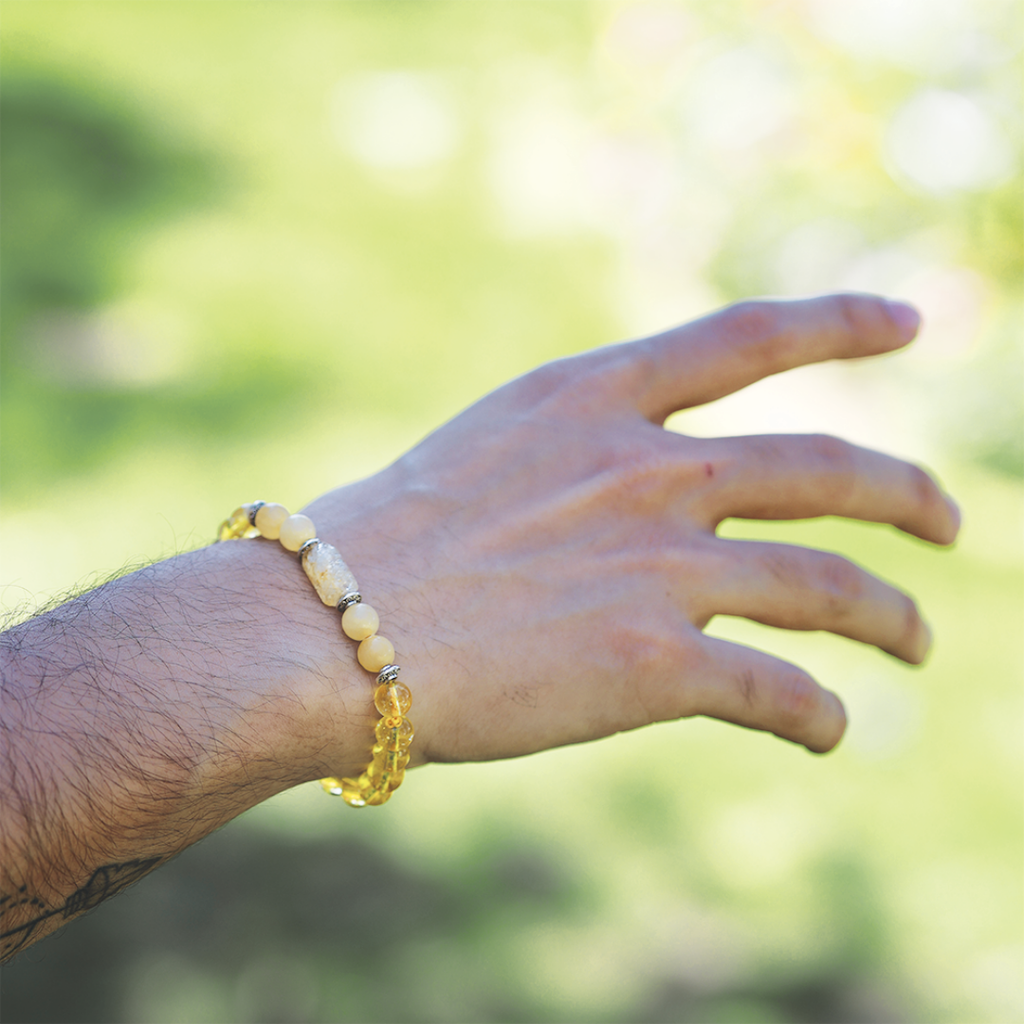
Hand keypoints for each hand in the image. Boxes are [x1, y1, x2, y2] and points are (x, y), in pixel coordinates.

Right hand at [304, 294, 958, 768]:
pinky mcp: (654, 665)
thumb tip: (633, 494)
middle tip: (946, 519)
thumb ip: (572, 459)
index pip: (747, 337)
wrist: (324, 629)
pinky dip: (815, 716)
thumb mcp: (486, 455)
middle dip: (904, 493)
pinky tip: (829, 732)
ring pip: (824, 586)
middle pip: (823, 467)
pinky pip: (775, 691)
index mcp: (593, 398)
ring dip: (888, 616)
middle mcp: (645, 468)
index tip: (909, 322)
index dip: (841, 323)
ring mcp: (657, 565)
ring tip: (916, 642)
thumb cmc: (378, 544)